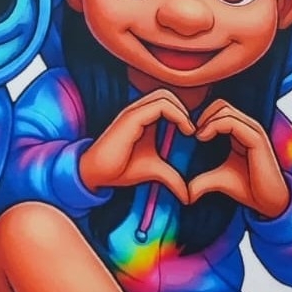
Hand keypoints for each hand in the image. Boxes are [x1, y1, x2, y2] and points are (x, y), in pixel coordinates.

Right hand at [79, 91, 193, 202]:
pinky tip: (185, 132)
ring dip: (182, 111)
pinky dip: (178, 115)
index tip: (192, 135)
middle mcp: (138, 111)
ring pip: (165, 95)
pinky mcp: (132, 117)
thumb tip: (189, 197)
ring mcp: (134, 112)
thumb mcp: (155, 171)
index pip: (167, 102)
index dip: (183, 113)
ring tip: (189, 130)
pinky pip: (161, 106)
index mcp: (143, 118)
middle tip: (192, 131)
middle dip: (184, 109)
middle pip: (167, 94)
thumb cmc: (122, 168)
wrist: (98, 174)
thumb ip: (173, 178)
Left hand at [188, 100, 290, 218]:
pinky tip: (202, 138)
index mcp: (240, 131)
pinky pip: (231, 122)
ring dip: (206, 120)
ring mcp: (253, 130)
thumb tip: (184, 194)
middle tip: (191, 133)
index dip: (201, 118)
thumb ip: (201, 181)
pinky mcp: (256, 138)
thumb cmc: (247, 188)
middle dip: (202, 115)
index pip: (219, 110)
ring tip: (197, 137)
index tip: (189, 134)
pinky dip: (213, 126)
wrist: (268, 202)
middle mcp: (248, 127)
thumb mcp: (217, 180)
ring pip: (224, 110)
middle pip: (220, 104)